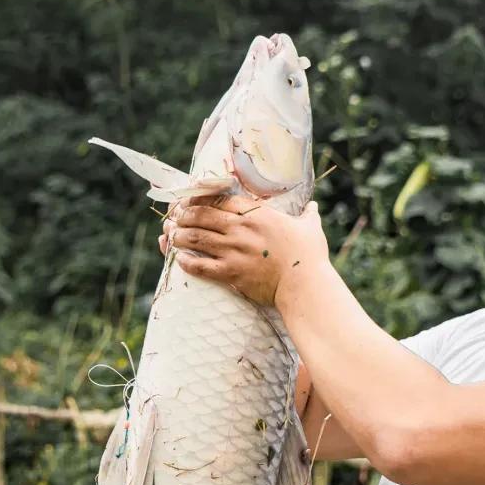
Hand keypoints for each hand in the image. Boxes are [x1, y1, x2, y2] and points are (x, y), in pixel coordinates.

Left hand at [163, 195, 328, 307]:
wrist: (305, 285)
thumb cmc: (310, 256)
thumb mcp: (310, 228)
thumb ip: (307, 215)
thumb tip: (313, 206)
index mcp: (257, 214)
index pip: (220, 199)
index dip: (201, 199)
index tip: (191, 201)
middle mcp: (241, 229)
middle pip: (202, 215)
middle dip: (184, 215)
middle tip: (175, 218)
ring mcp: (234, 251)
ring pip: (196, 238)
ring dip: (179, 235)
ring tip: (171, 235)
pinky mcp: (231, 272)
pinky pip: (200, 265)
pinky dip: (186, 261)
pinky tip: (179, 260)